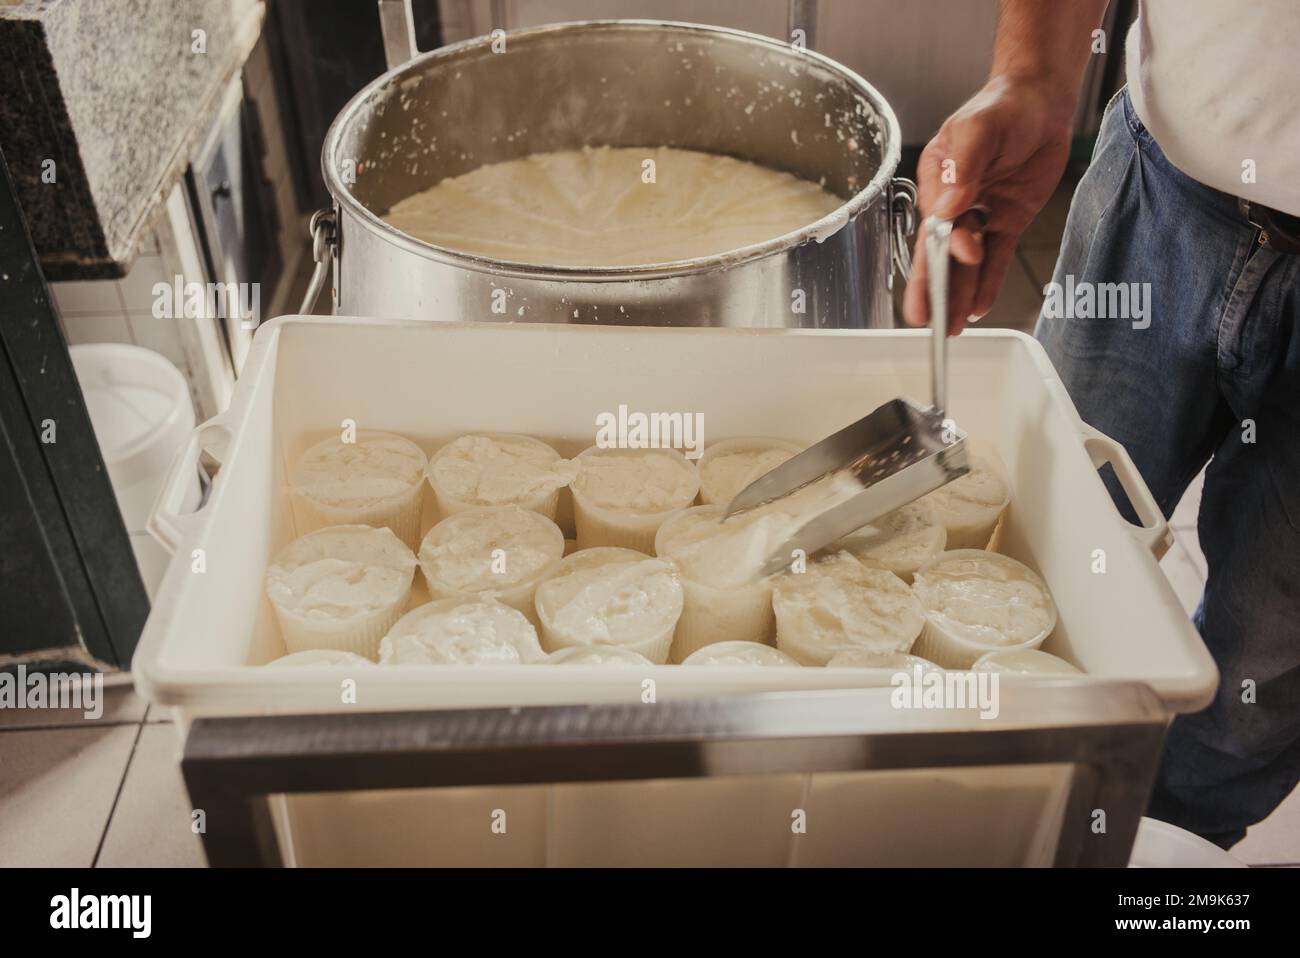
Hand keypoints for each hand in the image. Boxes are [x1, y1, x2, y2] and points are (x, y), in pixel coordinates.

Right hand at [903, 74, 1074, 334]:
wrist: (1041, 99)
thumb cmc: (1003, 105)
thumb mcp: (978, 128)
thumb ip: (964, 165)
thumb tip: (951, 207)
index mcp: (938, 181)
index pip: (936, 222)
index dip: (944, 245)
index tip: (961, 254)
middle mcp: (955, 202)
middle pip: (941, 252)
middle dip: (933, 287)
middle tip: (925, 320)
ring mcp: (981, 214)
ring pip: (967, 263)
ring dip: (959, 294)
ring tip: (952, 327)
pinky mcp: (1006, 221)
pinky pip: (996, 258)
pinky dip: (988, 282)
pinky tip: (979, 306)